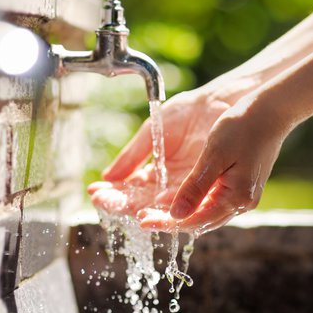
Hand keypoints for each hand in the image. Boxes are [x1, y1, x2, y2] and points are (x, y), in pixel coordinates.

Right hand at [88, 88, 232, 215]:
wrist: (217, 103)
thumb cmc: (186, 113)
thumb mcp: (153, 133)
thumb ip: (132, 156)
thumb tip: (107, 177)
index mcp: (154, 172)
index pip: (129, 189)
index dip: (112, 193)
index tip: (94, 192)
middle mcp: (169, 186)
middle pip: (141, 202)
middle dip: (120, 203)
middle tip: (103, 202)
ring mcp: (187, 188)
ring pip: (161, 207)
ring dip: (143, 210)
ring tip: (127, 209)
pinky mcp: (205, 188)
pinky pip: (186, 203)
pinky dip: (170, 207)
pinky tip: (153, 206)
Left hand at [139, 95, 288, 233]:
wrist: (270, 111)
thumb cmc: (243, 127)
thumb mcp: (214, 156)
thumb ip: (195, 187)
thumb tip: (175, 215)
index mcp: (236, 198)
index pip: (194, 220)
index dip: (166, 222)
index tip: (142, 220)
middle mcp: (239, 203)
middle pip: (197, 220)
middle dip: (167, 220)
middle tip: (139, 216)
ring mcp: (240, 196)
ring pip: (202, 212)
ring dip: (176, 212)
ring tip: (148, 209)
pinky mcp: (238, 186)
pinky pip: (209, 201)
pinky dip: (189, 201)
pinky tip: (171, 196)